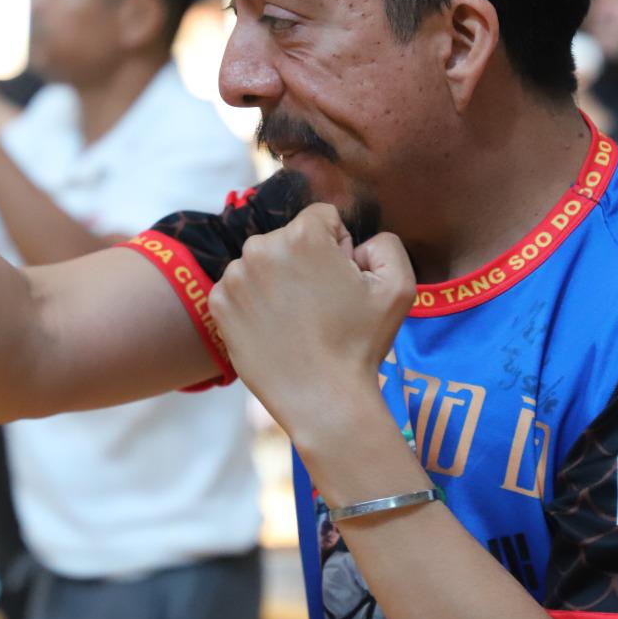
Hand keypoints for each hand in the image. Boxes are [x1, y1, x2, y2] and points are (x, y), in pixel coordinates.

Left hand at [209, 203, 414, 428]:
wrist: (322, 399)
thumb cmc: (361, 344)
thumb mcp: (398, 286)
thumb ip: (385, 243)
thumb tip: (357, 243)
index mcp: (303, 235)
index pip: (323, 219)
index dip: (339, 248)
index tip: (341, 281)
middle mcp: (262, 247)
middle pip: (290, 239)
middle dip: (306, 262)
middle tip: (321, 305)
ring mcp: (235, 276)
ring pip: (264, 263)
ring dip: (279, 281)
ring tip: (298, 321)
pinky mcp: (219, 304)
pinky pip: (241, 289)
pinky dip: (256, 303)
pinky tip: (276, 329)